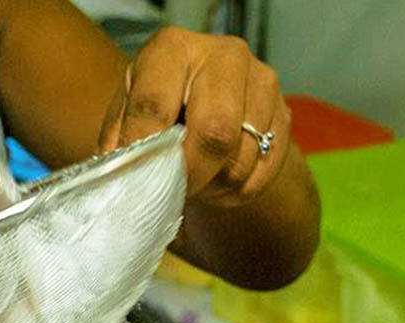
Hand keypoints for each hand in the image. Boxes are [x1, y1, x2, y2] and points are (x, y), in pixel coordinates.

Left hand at [98, 27, 290, 207]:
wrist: (205, 94)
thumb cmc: (159, 102)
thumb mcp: (128, 110)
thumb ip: (120, 140)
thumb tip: (122, 179)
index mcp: (173, 48)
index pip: (156, 105)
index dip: (144, 150)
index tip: (138, 177)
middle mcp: (225, 56)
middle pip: (215, 132)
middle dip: (191, 174)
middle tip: (174, 189)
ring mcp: (262, 83)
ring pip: (241, 159)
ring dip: (213, 187)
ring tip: (194, 184)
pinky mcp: (284, 114)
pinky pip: (262, 172)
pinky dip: (236, 191)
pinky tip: (218, 184)